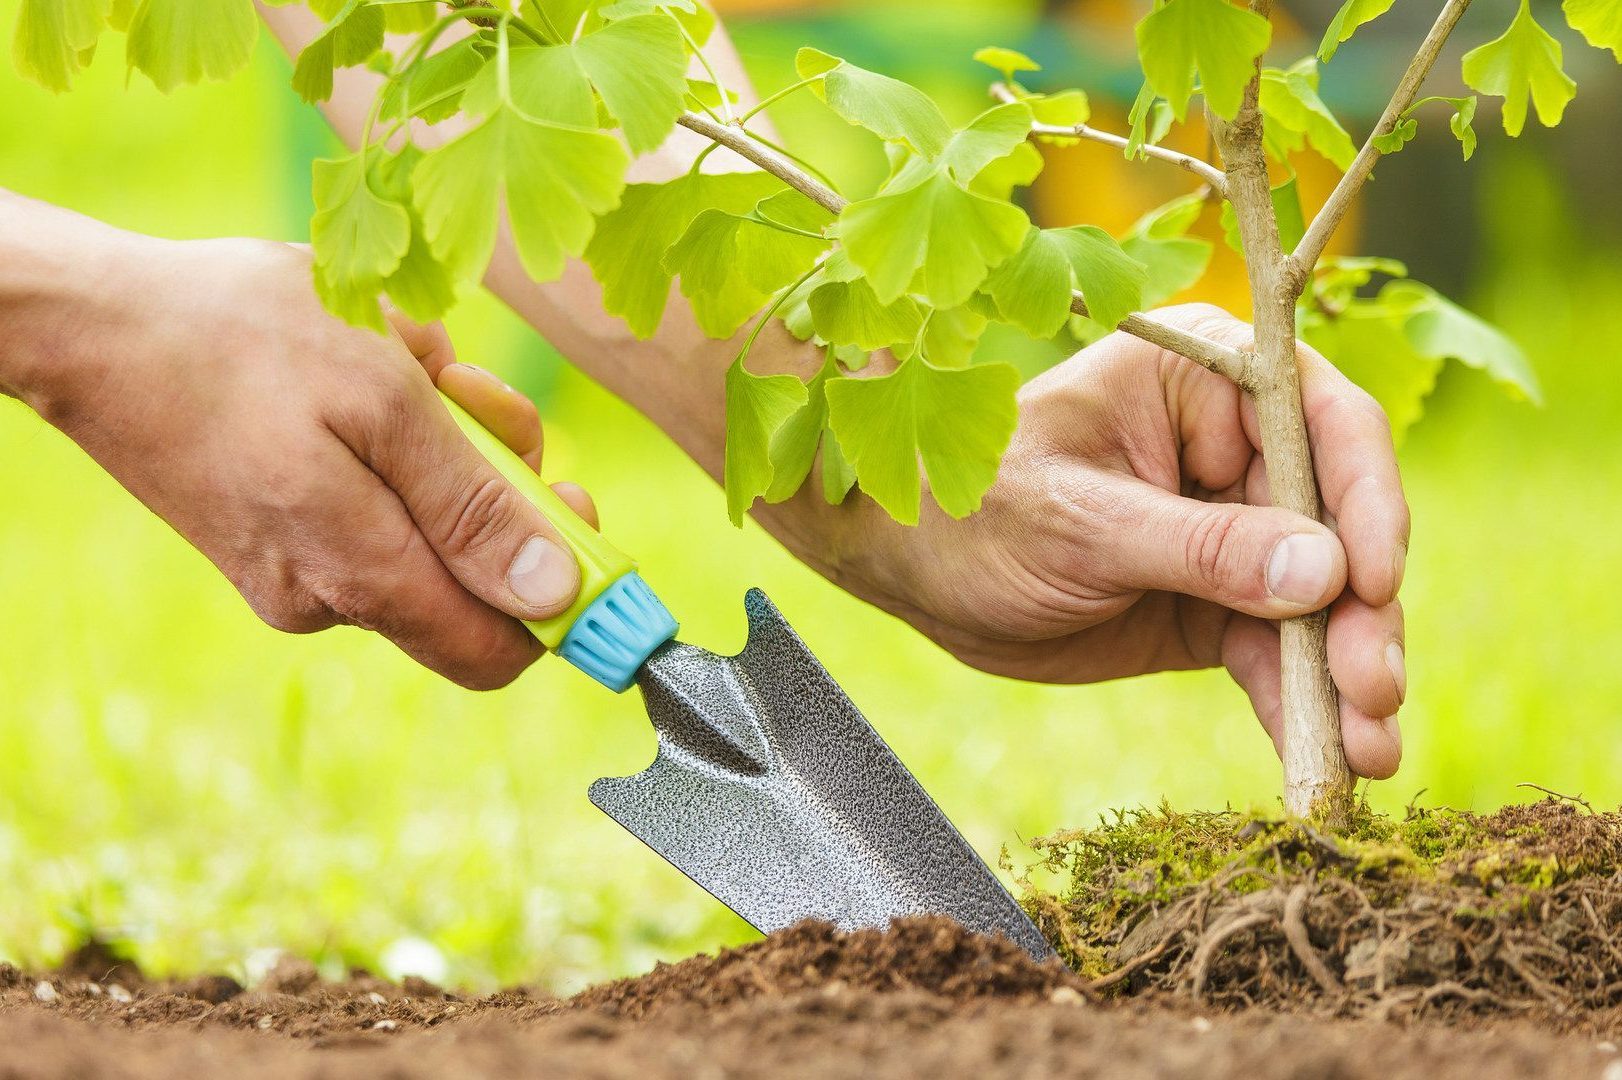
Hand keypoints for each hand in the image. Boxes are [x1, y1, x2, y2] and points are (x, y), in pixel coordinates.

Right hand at [18, 233, 596, 688]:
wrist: (90, 323)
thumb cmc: (242, 338)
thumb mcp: (385, 398)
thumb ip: (473, 505)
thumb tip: (554, 595)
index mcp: (360, 575)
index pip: (500, 651)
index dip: (559, 593)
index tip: (569, 504)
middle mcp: (326, 600)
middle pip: (468, 580)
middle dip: (493, 483)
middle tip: (467, 394)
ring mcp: (292, 575)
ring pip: (421, 530)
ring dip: (441, 448)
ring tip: (396, 365)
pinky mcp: (270, 542)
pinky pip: (370, 509)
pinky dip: (389, 447)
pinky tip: (355, 379)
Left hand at [823, 305, 1407, 778]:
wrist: (916, 570)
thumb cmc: (976, 510)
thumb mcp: (1079, 524)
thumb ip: (1199, 548)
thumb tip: (1327, 572)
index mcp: (1206, 378)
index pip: (1323, 424)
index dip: (1366, 502)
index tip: (1375, 582)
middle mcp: (1239, 447)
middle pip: (1342, 526)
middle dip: (1363, 615)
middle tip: (1372, 693)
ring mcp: (1237, 532)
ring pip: (1323, 603)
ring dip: (1347, 676)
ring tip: (1365, 752)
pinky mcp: (1221, 605)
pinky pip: (1278, 655)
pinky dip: (1303, 705)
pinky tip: (1330, 761)